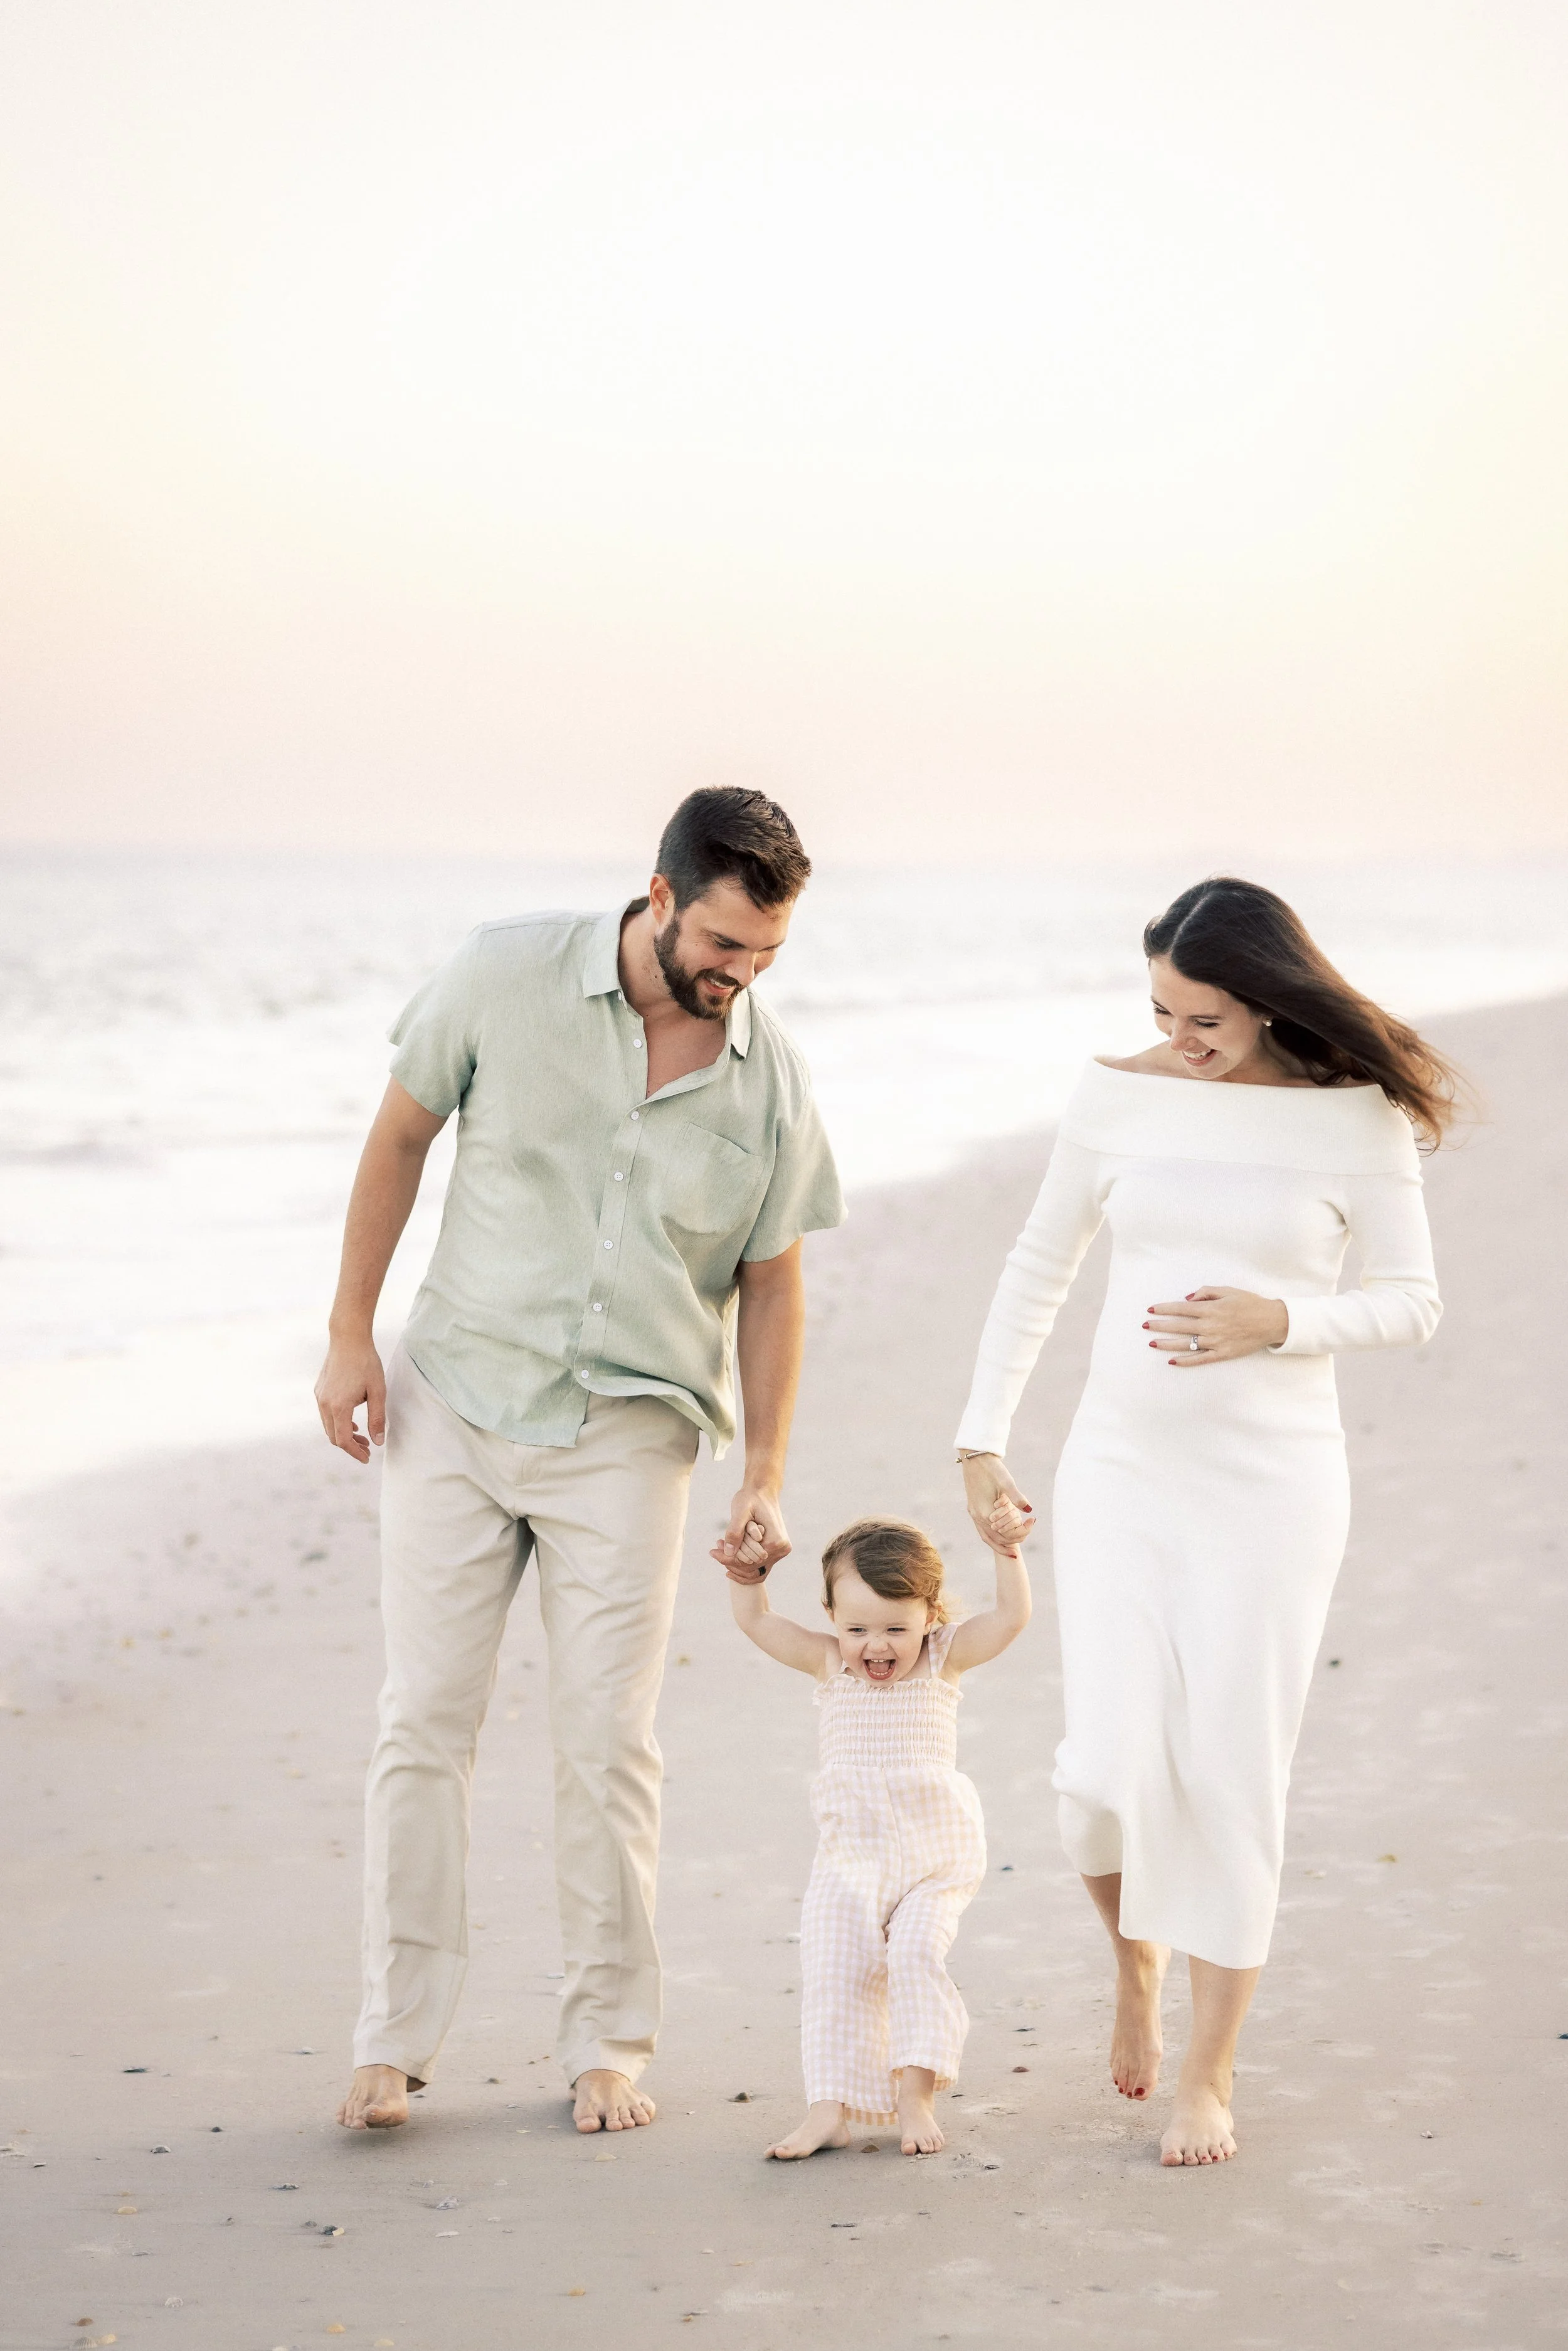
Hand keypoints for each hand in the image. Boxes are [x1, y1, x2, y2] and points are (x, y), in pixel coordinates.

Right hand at [315, 1333, 386, 1461]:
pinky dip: (338, 1422)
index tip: (367, 1457)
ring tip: (362, 1436)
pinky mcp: (319, 1390)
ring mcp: (319, 1397)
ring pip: (328, 1426)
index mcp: (339, 1407)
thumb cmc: (366, 1363)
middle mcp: (324, 1404)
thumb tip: (378, 1442)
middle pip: (334, 1436)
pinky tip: (352, 1421)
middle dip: (350, 1446)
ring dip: (344, 1434)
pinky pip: (326, 1414)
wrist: (348, 1338)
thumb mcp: (378, 1391)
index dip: (355, 1452)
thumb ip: (377, 1418)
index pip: (343, 1440)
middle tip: (367, 1449)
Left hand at [712, 1483, 790, 1582]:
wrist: (763, 1491)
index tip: (713, 1552)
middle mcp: (781, 1549)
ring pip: (754, 1570)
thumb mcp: (740, 1511)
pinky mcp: (776, 1550)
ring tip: (721, 1551)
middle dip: (730, 1560)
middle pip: (751, 1568)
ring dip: (736, 1564)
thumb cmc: (751, 1498)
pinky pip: (759, 1567)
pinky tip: (731, 1559)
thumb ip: (734, 1532)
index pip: (748, 1561)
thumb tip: (728, 1552)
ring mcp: (780, 1551)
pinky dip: (744, 1565)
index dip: (728, 1559)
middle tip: (714, 1550)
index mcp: (775, 1542)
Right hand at [960, 1455, 1035, 1553]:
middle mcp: (977, 1516)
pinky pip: (983, 1530)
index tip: (1033, 1520)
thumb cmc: (992, 1468)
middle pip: (997, 1538)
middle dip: (1014, 1539)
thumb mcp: (1006, 1482)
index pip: (1006, 1533)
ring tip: (1014, 1549)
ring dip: (1001, 1544)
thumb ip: (1017, 1498)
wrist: (974, 1456)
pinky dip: (993, 1536)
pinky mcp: (973, 1509)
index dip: (1022, 1530)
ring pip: (987, 1538)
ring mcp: (973, 1514)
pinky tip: (1001, 1533)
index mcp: (985, 1512)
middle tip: (1028, 1531)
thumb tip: (1030, 1510)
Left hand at [1144, 1286, 1287, 1365]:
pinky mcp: (1221, 1354)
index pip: (1180, 1309)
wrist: (1271, 1322)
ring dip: (1166, 1343)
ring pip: (1185, 1344)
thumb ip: (1206, 1292)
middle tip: (1145, 1325)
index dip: (1164, 1309)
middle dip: (1159, 1325)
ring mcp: (1215, 1341)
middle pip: (1178, 1326)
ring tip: (1152, 1342)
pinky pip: (1199, 1359)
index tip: (1151, 1309)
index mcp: (1211, 1309)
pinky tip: (1172, 1361)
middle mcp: (1210, 1326)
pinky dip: (1185, 1361)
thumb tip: (1187, 1299)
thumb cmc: (1250, 1304)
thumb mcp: (1228, 1291)